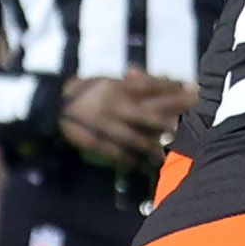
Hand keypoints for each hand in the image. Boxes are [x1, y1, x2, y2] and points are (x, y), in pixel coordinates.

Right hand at [59, 73, 193, 164]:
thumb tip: (156, 81)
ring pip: (137, 137)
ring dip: (156, 146)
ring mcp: (106, 125)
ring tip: (170, 152)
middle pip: (152, 112)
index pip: (153, 86)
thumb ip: (129, 81)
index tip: (196, 90)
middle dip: (174, 119)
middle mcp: (115, 105)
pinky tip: (144, 165)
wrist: (48, 106)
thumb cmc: (81, 91)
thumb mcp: (105, 80)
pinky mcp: (95, 141)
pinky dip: (132, 160)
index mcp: (117, 87)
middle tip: (194, 122)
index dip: (175, 89)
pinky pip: (117, 152)